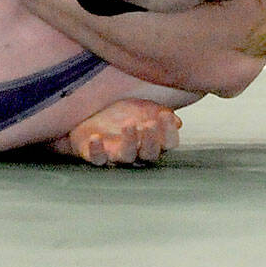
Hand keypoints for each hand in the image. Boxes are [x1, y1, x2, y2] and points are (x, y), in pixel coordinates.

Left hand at [56, 99, 182, 165]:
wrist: (88, 116)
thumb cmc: (118, 115)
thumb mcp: (140, 107)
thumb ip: (158, 112)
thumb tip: (177, 122)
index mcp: (151, 141)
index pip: (168, 143)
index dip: (169, 132)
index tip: (165, 115)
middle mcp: (136, 152)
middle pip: (150, 154)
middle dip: (151, 140)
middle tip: (149, 124)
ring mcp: (115, 155)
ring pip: (126, 156)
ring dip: (129, 142)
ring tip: (129, 125)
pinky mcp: (95, 155)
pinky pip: (97, 158)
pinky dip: (96, 150)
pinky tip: (96, 138)